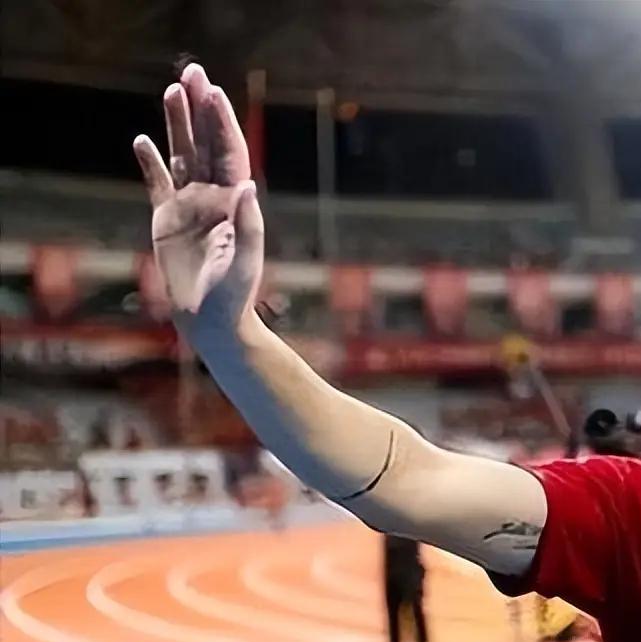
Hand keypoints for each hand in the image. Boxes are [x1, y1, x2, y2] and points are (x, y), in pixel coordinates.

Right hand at [133, 63, 262, 333]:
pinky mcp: (167, 220)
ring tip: (172, 90)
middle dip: (201, 109)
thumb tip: (248, 187)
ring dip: (177, 124)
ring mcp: (190, 206)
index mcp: (236, 202)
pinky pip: (157, 183)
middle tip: (193, 71)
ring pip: (183, 155)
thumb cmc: (234, 296)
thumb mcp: (245, 262)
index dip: (222, 122)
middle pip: (206, 144)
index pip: (230, 152)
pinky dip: (150, 162)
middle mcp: (214, 197)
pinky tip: (141, 141)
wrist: (213, 322)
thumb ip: (249, 225)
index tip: (213, 92)